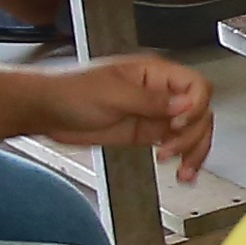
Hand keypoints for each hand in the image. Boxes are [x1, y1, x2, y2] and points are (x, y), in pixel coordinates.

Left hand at [22, 54, 216, 182]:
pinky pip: (176, 145)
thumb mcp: (111, 93)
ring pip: (192, 131)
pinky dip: (184, 159)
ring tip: (182, 170)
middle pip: (199, 112)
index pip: (196, 86)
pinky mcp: (147, 133)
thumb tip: (185, 104)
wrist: (45, 112)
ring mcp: (154, 114)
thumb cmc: (69, 92)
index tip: (177, 123)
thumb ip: (150, 100)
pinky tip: (184, 171)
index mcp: (155, 73)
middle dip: (191, 134)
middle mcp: (160, 92)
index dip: (194, 106)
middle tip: (169, 149)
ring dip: (193, 151)